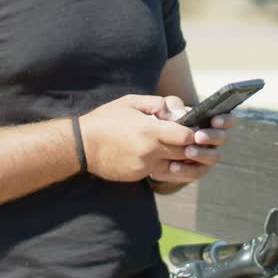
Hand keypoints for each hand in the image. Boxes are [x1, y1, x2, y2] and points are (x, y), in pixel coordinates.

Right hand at [79, 95, 195, 181]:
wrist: (82, 145)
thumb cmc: (106, 119)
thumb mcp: (132, 102)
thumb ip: (158, 104)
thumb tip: (179, 111)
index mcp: (150, 131)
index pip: (186, 136)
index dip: (193, 132)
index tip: (194, 128)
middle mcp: (150, 152)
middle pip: (184, 153)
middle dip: (192, 147)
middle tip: (196, 140)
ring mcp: (144, 167)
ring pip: (176, 167)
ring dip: (182, 160)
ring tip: (183, 150)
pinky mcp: (138, 176)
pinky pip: (160, 172)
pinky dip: (166, 165)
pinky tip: (164, 156)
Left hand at [152, 97, 234, 184]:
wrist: (149, 142)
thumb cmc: (162, 120)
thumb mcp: (164, 108)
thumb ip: (172, 106)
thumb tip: (181, 114)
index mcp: (210, 120)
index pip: (228, 119)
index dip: (226, 120)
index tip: (215, 121)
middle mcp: (213, 139)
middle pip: (223, 138)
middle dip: (212, 137)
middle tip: (198, 137)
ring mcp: (206, 155)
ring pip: (214, 157)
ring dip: (202, 154)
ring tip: (187, 151)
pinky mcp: (196, 170)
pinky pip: (197, 173)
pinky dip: (186, 170)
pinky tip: (173, 166)